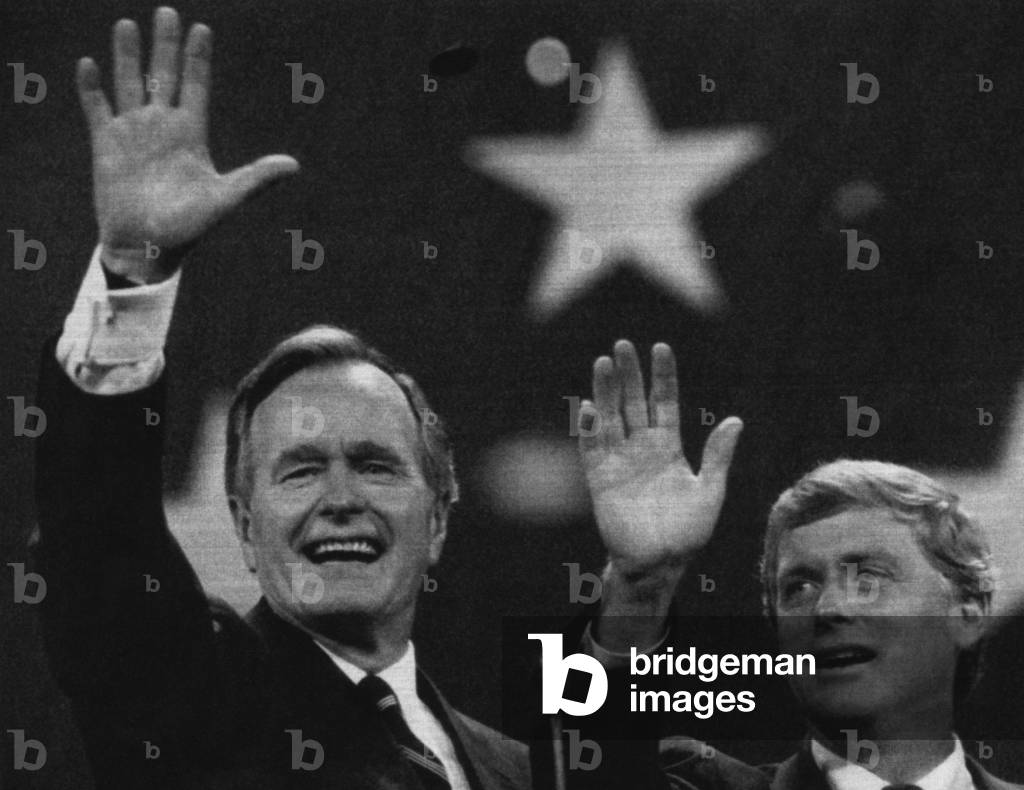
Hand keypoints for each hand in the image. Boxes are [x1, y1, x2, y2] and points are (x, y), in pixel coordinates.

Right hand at [77, 7, 298, 281]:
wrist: (147, 248)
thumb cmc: (188, 228)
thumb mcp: (225, 199)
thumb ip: (256, 178)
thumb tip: (294, 165)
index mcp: (191, 135)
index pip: (196, 86)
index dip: (198, 58)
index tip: (202, 28)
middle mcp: (162, 127)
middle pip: (164, 75)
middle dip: (165, 45)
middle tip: (167, 11)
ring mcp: (133, 133)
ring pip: (130, 84)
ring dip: (128, 56)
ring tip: (127, 24)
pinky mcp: (106, 145)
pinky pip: (97, 109)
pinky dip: (92, 88)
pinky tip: (89, 64)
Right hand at [579, 341, 742, 579]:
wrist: (660, 562)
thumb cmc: (688, 531)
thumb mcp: (710, 491)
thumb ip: (717, 456)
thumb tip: (736, 421)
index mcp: (668, 447)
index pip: (664, 402)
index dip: (662, 377)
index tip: (661, 348)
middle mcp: (641, 448)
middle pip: (632, 402)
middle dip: (629, 374)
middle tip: (623, 345)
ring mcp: (619, 461)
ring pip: (610, 418)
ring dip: (605, 391)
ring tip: (603, 362)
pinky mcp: (600, 479)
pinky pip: (592, 449)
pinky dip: (589, 428)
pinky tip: (589, 406)